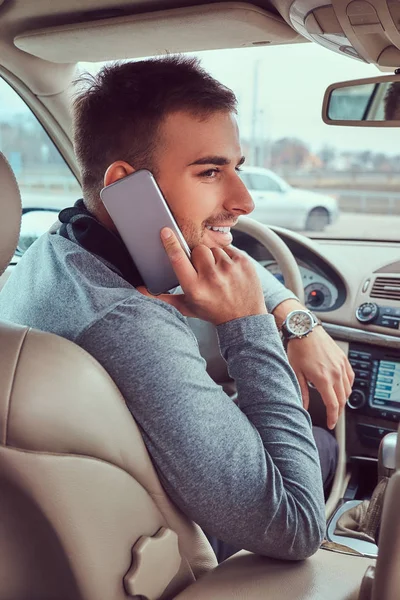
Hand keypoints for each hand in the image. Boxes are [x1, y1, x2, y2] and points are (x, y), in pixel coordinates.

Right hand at [138, 228, 266, 324]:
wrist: (244, 317)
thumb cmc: (213, 311)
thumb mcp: (187, 307)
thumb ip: (163, 298)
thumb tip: (141, 291)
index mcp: (195, 288)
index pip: (178, 259)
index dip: (171, 243)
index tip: (166, 231)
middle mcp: (212, 278)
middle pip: (198, 250)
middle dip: (199, 257)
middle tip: (205, 271)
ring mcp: (229, 269)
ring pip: (213, 248)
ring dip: (214, 258)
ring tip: (219, 274)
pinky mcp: (243, 262)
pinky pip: (228, 249)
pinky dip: (227, 258)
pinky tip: (229, 271)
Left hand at [286, 325, 354, 429]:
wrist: (305, 328)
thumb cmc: (298, 348)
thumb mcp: (295, 372)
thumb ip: (301, 392)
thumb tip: (303, 407)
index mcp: (323, 378)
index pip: (333, 405)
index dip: (332, 417)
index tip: (330, 424)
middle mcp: (335, 373)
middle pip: (342, 399)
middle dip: (337, 411)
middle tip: (332, 417)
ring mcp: (341, 365)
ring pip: (348, 389)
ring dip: (342, 399)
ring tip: (335, 403)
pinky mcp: (343, 359)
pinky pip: (350, 377)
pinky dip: (348, 386)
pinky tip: (341, 388)